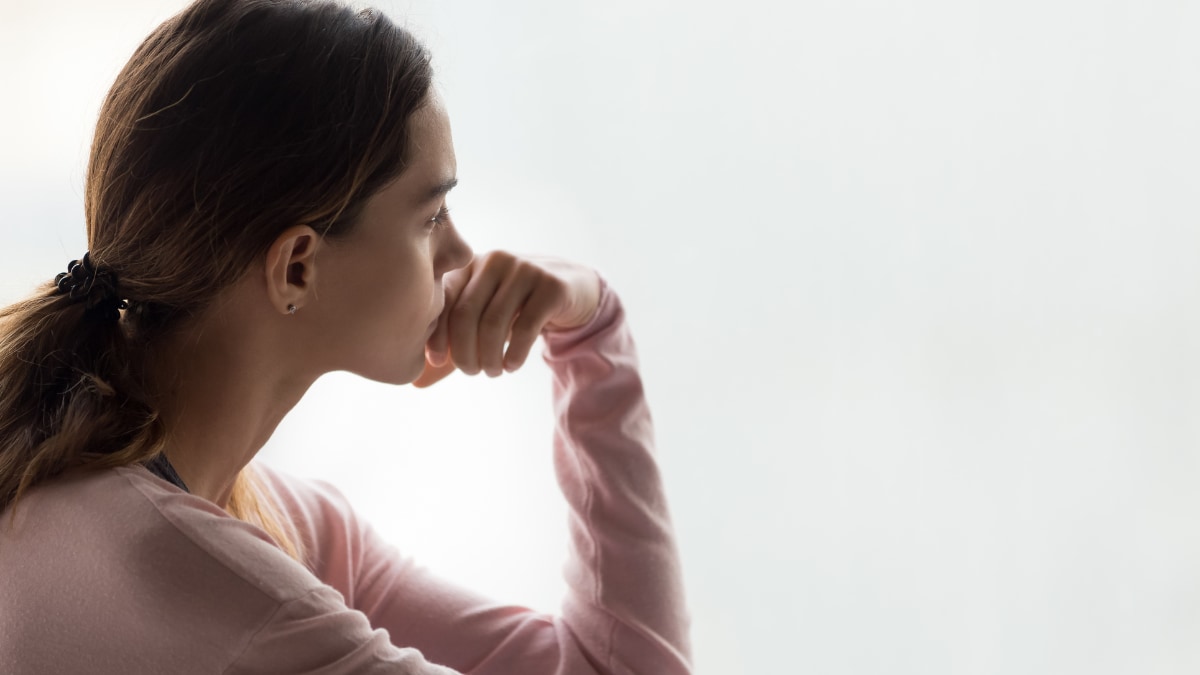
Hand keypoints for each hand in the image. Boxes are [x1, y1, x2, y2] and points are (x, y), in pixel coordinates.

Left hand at [413, 251, 600, 387]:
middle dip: (464, 351)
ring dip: (489, 357)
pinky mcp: (551, 286)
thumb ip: (456, 341)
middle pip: (467, 314)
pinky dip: (514, 354)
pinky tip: (512, 366)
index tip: (437, 362)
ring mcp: (525, 269)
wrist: (573, 289)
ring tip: (493, 371)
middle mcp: (495, 261)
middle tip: (472, 372)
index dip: (437, 334)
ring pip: (494, 323)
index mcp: (471, 263)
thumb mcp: (485, 317)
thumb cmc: (518, 307)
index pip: (444, 299)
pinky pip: (525, 327)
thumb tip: (417, 380)